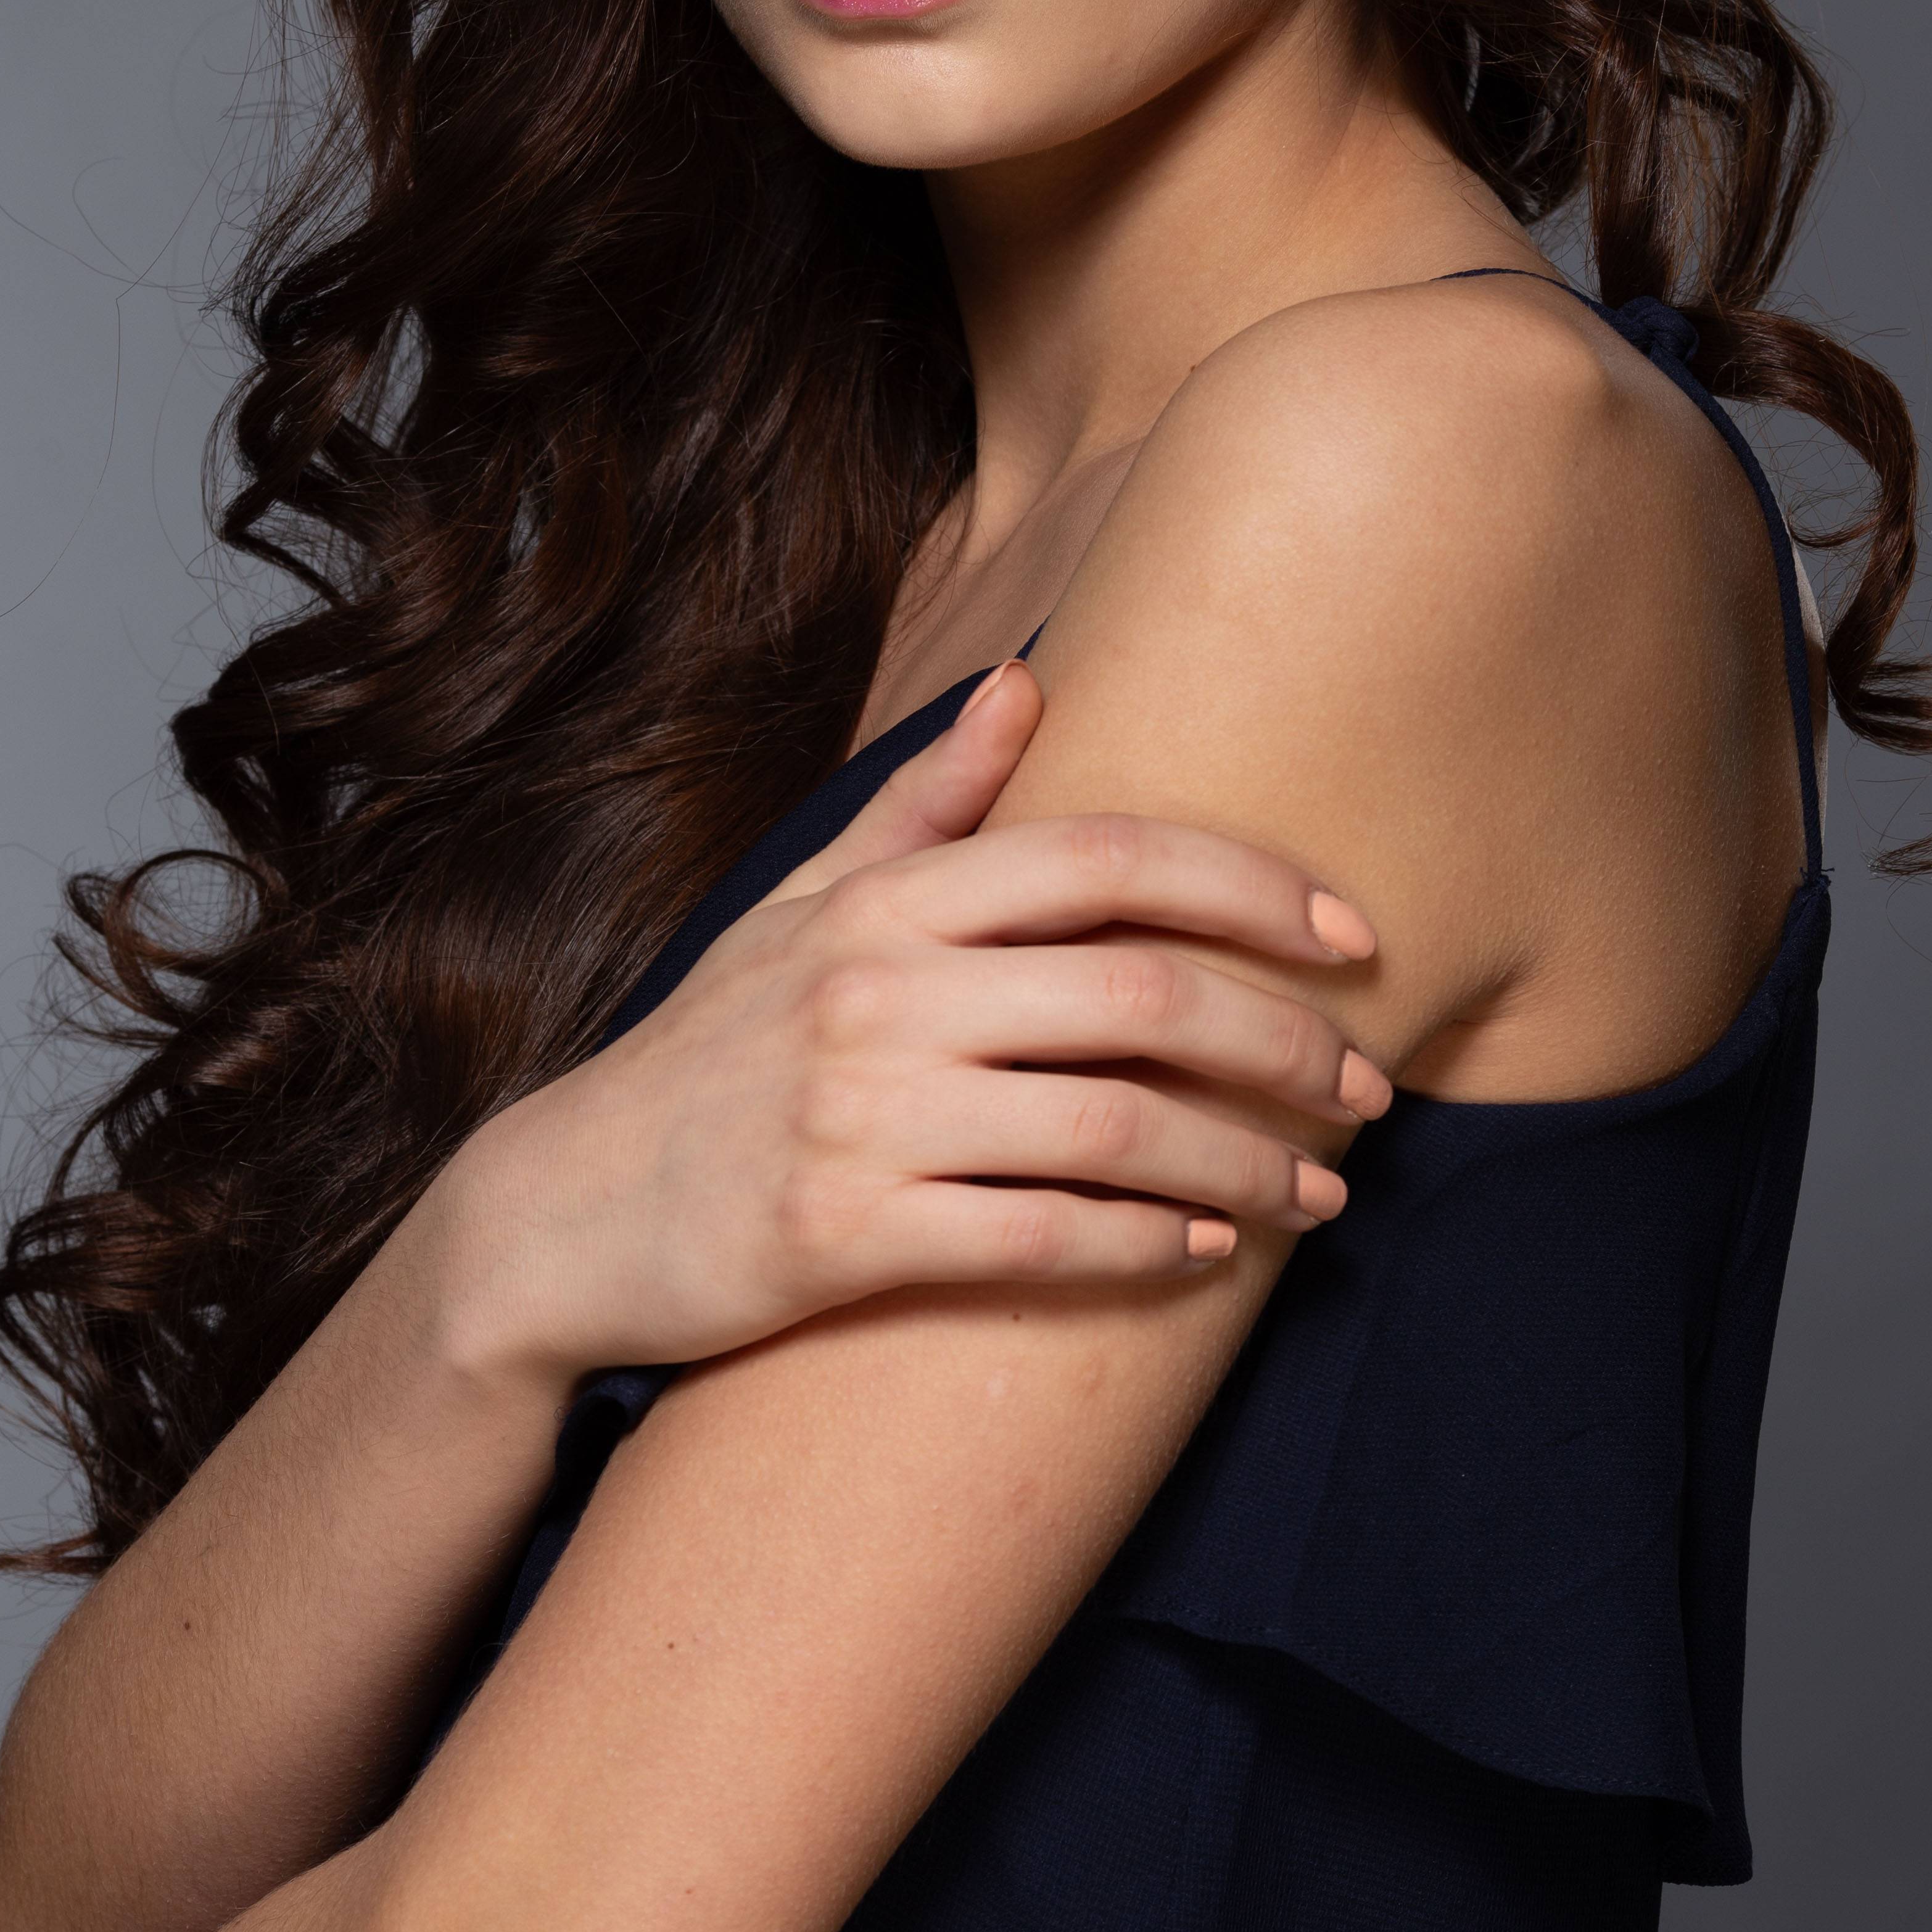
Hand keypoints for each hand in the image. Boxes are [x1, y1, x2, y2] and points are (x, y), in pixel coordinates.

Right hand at [445, 660, 1385, 1382]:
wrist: (561, 1212)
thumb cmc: (714, 1050)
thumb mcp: (806, 909)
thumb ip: (927, 804)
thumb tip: (1028, 681)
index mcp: (886, 903)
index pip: (1109, 859)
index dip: (1252, 886)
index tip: (1355, 936)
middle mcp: (876, 994)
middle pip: (1142, 995)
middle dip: (1286, 1043)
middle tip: (1370, 1087)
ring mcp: (858, 1116)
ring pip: (1113, 1130)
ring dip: (1246, 1162)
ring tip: (1321, 1196)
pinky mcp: (841, 1238)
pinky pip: (1037, 1239)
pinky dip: (1143, 1245)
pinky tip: (1207, 1250)